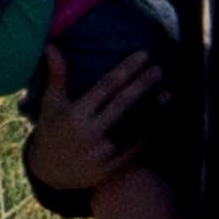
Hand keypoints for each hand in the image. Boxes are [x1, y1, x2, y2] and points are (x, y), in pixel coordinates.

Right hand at [25, 45, 161, 193]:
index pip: (106, 87)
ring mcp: (102, 151)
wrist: (49, 173)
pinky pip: (134, 148)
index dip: (126, 70)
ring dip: (152, 110)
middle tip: (159, 69)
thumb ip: (57, 75)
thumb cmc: (52, 131)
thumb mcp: (51, 104)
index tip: (143, 55)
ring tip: (168, 93)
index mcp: (76, 114)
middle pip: (123, 104)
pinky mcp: (111, 167)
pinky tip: (161, 120)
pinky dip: (148, 134)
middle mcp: (90, 132)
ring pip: (133, 127)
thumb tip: (51, 45)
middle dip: (143, 85)